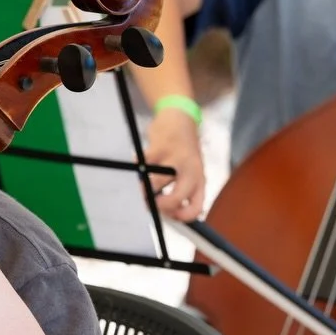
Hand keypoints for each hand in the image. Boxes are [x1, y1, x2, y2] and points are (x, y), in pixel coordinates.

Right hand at [144, 106, 204, 220]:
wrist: (180, 118)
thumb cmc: (183, 149)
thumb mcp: (191, 170)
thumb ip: (183, 191)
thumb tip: (167, 212)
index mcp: (199, 178)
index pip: (195, 207)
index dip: (181, 217)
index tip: (170, 216)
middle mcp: (190, 170)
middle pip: (175, 199)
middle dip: (158, 206)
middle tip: (151, 203)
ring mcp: (174, 159)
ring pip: (154, 184)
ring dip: (143, 189)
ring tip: (140, 185)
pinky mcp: (158, 148)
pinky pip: (141, 166)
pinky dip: (136, 169)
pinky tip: (138, 165)